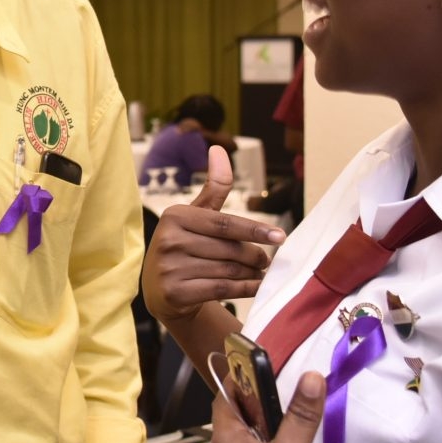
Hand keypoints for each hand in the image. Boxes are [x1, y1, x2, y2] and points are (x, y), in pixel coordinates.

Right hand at [140, 145, 285, 328]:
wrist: (161, 291)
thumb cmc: (184, 247)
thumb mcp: (195, 216)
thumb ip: (212, 188)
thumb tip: (219, 150)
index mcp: (175, 216)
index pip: (224, 223)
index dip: (254, 230)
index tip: (280, 237)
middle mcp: (168, 240)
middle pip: (229, 248)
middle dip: (254, 255)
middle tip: (266, 260)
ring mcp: (169, 268)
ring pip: (227, 270)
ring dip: (251, 273)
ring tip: (260, 273)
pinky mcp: (175, 292)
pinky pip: (221, 289)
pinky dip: (245, 289)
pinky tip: (256, 286)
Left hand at [204, 370, 324, 442]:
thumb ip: (300, 420)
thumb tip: (311, 378)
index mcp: (225, 440)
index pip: (228, 393)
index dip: (244, 375)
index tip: (265, 362)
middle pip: (238, 416)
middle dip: (261, 403)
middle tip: (290, 393)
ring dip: (266, 432)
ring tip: (293, 427)